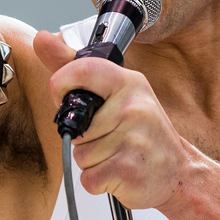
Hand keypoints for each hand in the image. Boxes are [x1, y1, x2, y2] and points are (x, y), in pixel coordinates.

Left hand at [34, 30, 189, 209]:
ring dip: (93, 161)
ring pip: (80, 154)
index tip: (67, 98)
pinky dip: (99, 181)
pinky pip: (88, 177)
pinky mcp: (128, 170)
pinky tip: (120, 172)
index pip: (82, 70)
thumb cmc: (143, 131)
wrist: (177, 171)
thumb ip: (75, 68)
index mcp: (129, 82)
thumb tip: (41, 38)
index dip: (62, 86)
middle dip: (84, 138)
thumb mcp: (117, 92)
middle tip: (110, 137)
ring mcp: (132, 139)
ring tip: (118, 154)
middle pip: (74, 125)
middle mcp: (133, 107)